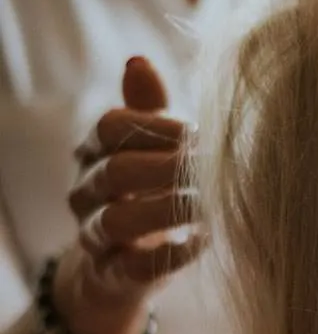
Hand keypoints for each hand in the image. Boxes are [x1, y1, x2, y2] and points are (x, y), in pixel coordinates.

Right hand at [52, 57, 203, 333]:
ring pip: (119, 220)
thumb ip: (149, 109)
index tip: (201, 132)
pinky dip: (174, 253)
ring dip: (171, 210)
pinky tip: (205, 240)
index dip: (157, 126)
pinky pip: (134, 265)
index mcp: (95, 150)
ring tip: (213, 204)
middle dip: (169, 168)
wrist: (128, 262)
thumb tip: (138, 60)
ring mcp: (95, 234)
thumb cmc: (151, 189)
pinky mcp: (113, 274)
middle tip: (216, 169)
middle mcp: (85, 190)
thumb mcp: (154, 147)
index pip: (111, 126)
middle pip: (117, 171)